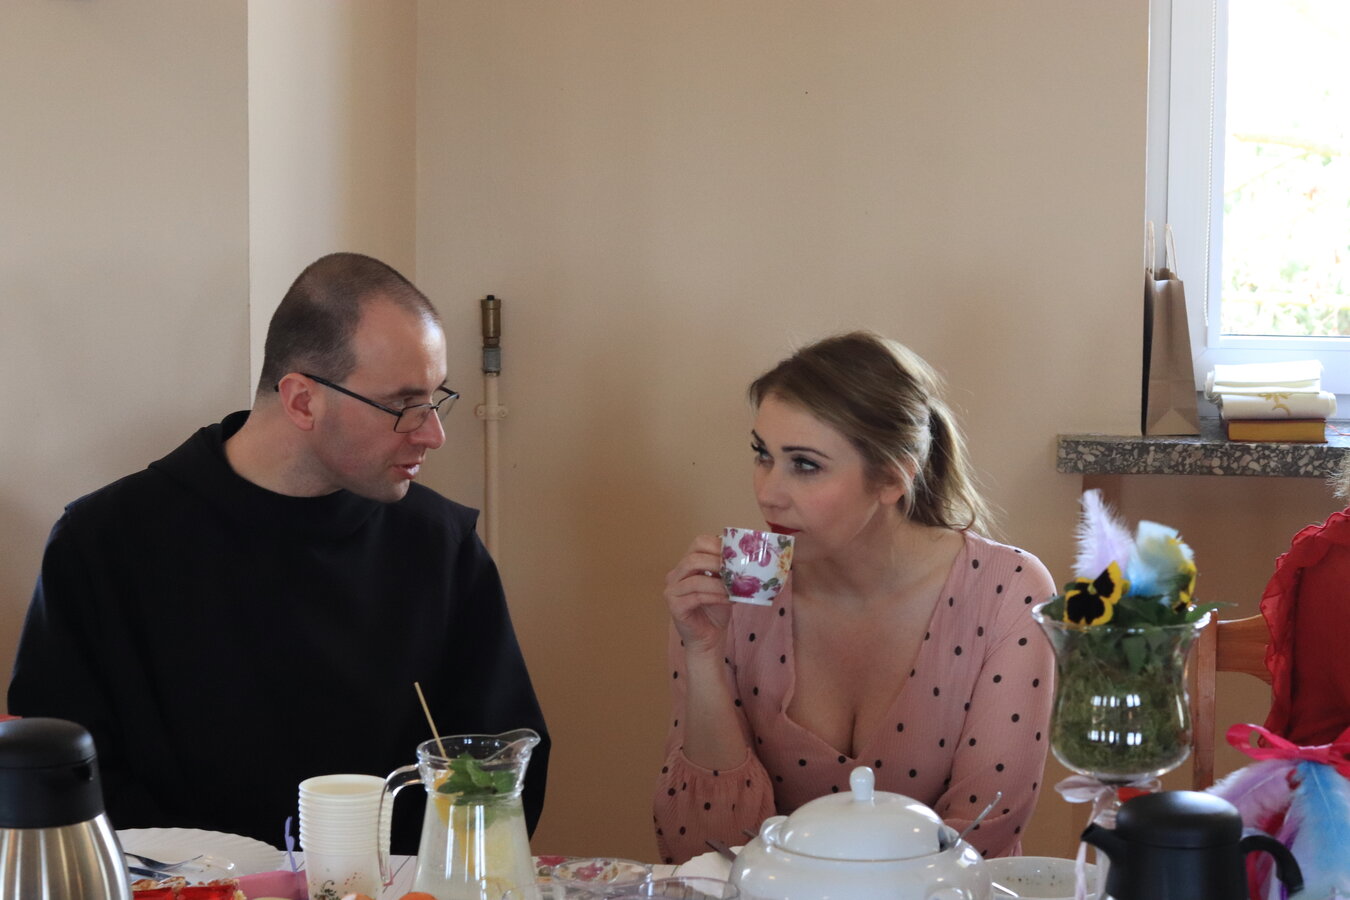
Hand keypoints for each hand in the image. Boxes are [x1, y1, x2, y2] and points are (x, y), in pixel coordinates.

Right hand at [664, 535, 732, 655]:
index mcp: (686, 564)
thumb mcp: (723, 584)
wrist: (709, 636)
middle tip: (735, 570)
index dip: (716, 545)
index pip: (697, 544)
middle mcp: (675, 575)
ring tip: (735, 588)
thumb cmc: (716, 608)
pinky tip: (729, 600)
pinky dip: (715, 597)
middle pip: (692, 560)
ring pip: (695, 580)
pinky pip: (696, 597)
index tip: (735, 553)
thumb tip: (746, 556)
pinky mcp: (675, 607)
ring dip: (718, 584)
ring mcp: (671, 591)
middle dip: (716, 563)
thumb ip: (727, 570)